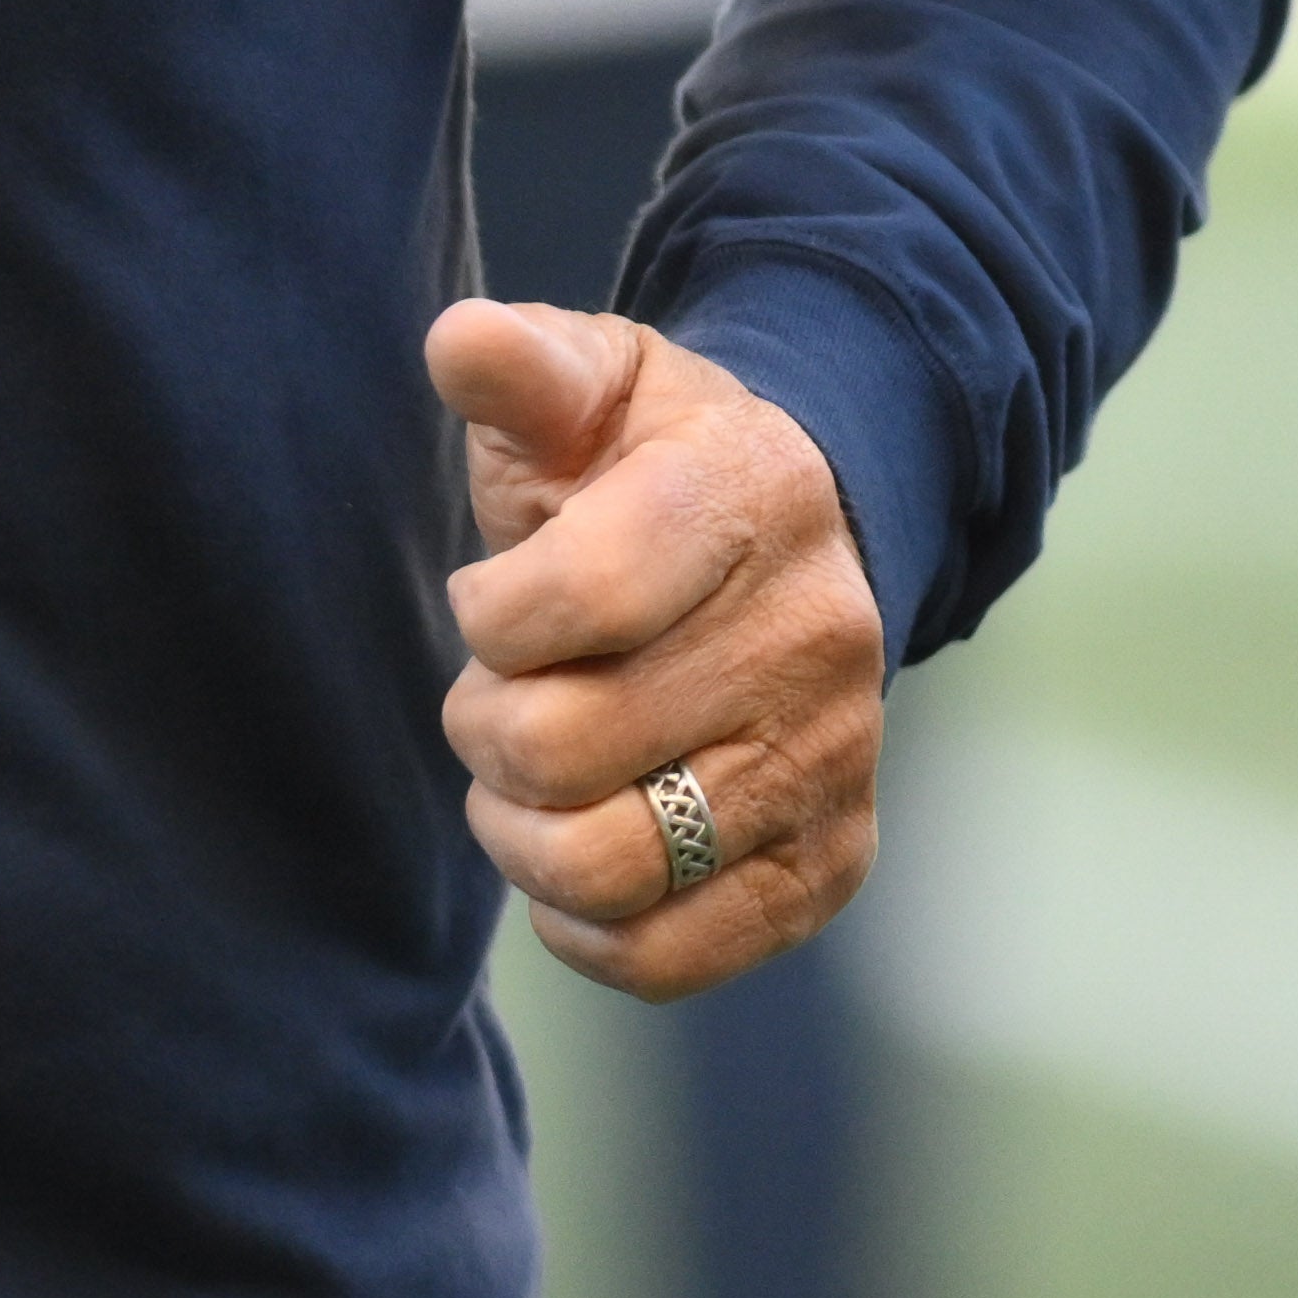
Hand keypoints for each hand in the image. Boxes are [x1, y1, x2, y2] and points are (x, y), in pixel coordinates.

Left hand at [423, 300, 885, 1003]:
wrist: (796, 548)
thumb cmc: (648, 466)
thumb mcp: (594, 385)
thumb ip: (524, 365)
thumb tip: (462, 341)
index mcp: (753, 494)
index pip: (573, 598)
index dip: (489, 615)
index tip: (496, 596)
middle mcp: (818, 636)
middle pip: (562, 748)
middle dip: (486, 725)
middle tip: (502, 691)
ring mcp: (834, 762)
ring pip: (605, 867)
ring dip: (519, 833)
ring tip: (525, 776)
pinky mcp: (829, 866)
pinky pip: (665, 956)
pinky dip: (583, 926)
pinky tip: (576, 843)